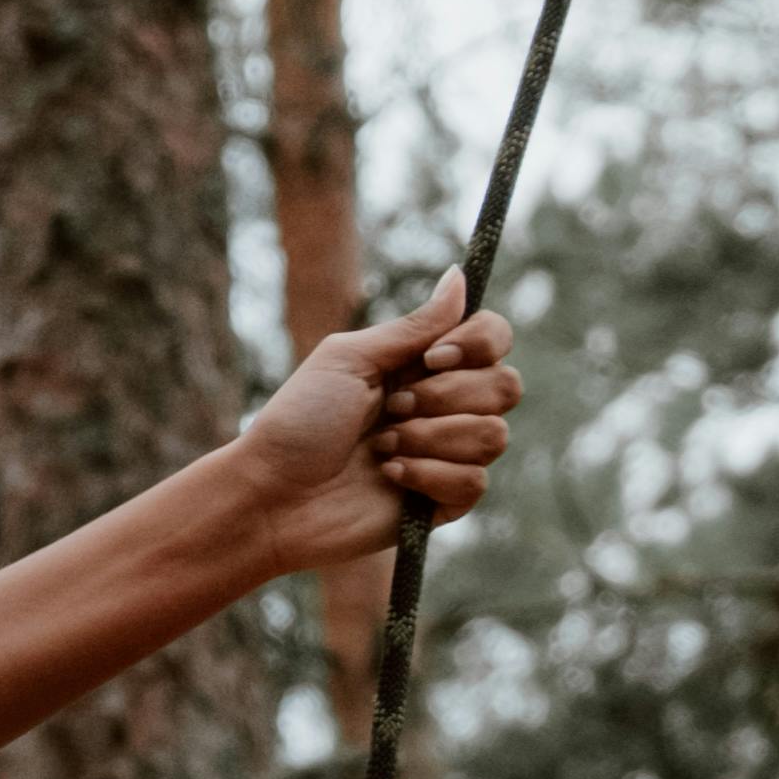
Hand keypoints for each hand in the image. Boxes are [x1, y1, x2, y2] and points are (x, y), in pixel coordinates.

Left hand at [229, 272, 522, 575]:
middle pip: (506, 385)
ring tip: (381, 448)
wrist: (272, 496)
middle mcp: (444, 405)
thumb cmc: (299, 422)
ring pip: (493, 435)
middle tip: (392, 409)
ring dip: (430, 438)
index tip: (432, 358)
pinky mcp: (443, 501)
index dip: (477, 344)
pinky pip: (474, 481)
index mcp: (423, 365)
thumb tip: (459, 276)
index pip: (493, 337)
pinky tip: (388, 477)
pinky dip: (426, 475)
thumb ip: (413, 326)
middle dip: (445, 397)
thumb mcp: (350, 359)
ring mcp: (447, 454)